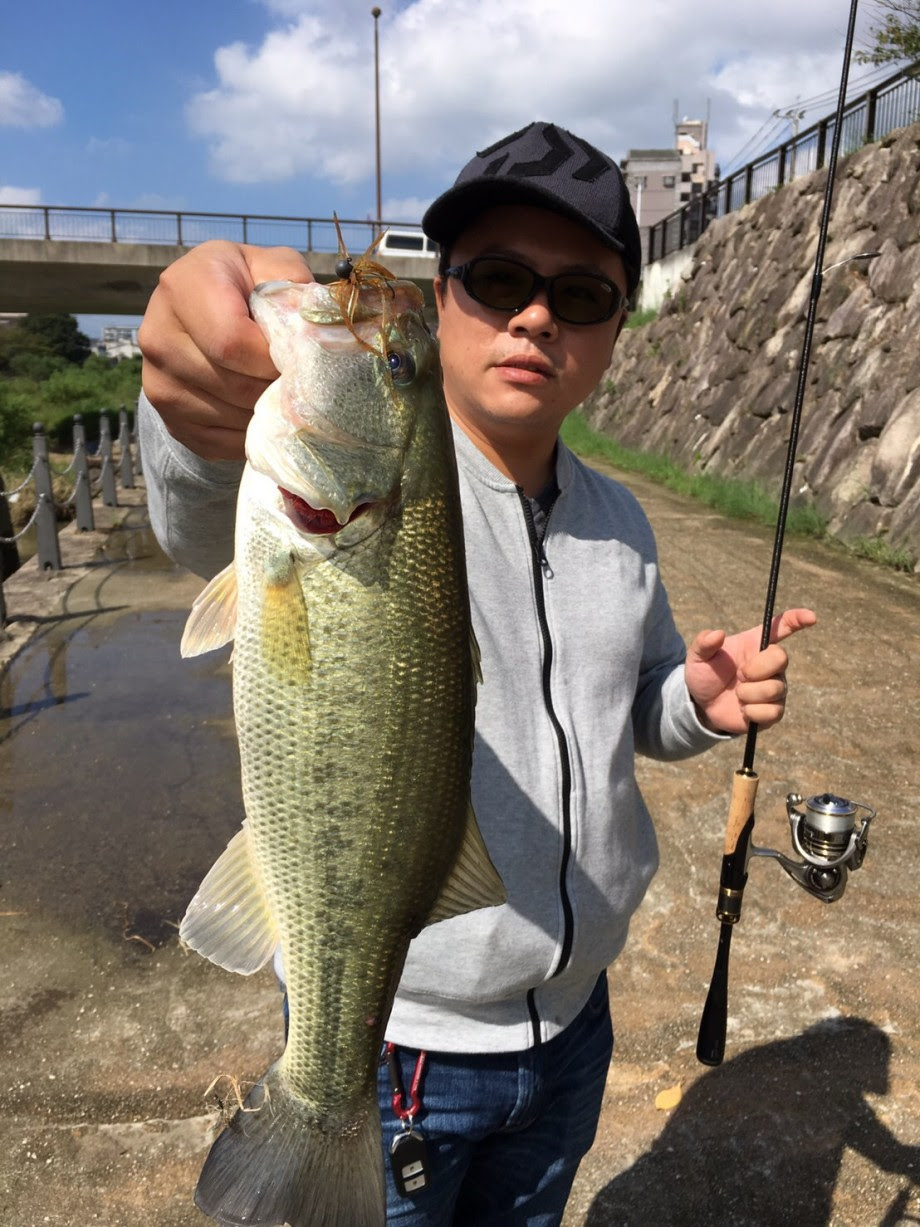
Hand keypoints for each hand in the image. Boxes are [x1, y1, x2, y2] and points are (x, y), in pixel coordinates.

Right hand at [138, 241, 312, 459]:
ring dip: (267, 413)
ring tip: (279, 390)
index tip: (297, 357)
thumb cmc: (246, 288)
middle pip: (234, 385)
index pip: (231, 341)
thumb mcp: (272, 268)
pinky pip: (221, 443)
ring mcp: (157, 382)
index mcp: (183, 287)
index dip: (274, 359)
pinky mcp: (167, 419)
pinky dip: (251, 433)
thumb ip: (294, 287)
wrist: (201, 314)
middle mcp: (158, 335)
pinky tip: (260, 409)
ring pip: (231, 417)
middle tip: (298, 380)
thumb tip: (312, 332)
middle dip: (276, 388)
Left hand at [685, 609, 816, 734]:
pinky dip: (752, 712)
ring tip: (737, 694)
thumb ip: (704, 644)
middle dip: (756, 668)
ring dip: (748, 693)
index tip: (811, 617)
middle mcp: (770, 664)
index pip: (781, 627)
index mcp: (755, 644)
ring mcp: (775, 687)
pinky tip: (743, 709)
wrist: (702, 705)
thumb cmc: (705, 675)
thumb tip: (717, 634)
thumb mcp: (697, 657)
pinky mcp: (774, 710)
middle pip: (782, 657)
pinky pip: (773, 711)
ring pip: (775, 688)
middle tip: (739, 675)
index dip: (797, 620)